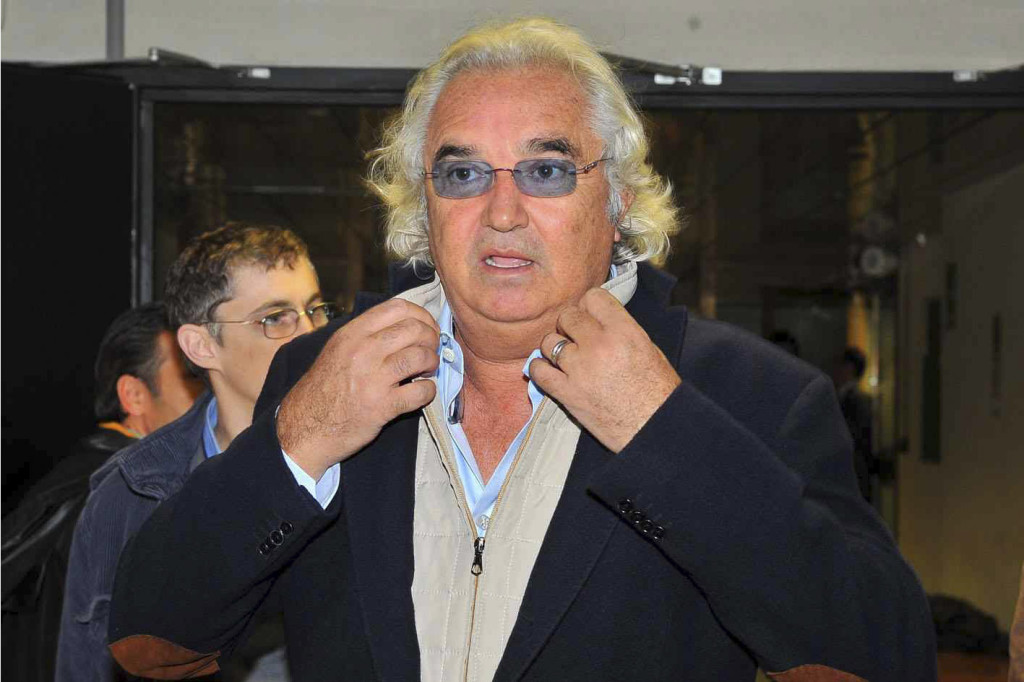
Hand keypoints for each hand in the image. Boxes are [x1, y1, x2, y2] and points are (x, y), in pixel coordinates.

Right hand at [277, 299, 439, 479]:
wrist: (306, 427)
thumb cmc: (325, 388)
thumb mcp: (338, 350)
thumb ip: (367, 335)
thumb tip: (406, 325)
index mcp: (352, 334)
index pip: (397, 307)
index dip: (421, 316)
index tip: (426, 328)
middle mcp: (362, 351)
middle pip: (414, 329)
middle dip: (431, 339)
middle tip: (429, 351)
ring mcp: (373, 378)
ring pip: (420, 356)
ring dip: (432, 363)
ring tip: (427, 370)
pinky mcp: (383, 406)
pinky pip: (420, 392)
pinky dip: (428, 391)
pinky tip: (422, 392)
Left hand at [529, 288, 680, 452]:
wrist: (655, 429)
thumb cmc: (657, 391)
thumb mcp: (647, 348)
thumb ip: (619, 328)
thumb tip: (596, 318)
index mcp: (624, 331)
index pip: (593, 297)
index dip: (588, 306)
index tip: (589, 317)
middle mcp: (600, 345)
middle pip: (567, 316)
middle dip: (570, 326)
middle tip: (576, 339)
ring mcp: (580, 369)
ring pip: (549, 342)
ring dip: (555, 348)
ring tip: (565, 358)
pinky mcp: (567, 393)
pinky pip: (538, 371)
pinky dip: (539, 370)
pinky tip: (549, 372)